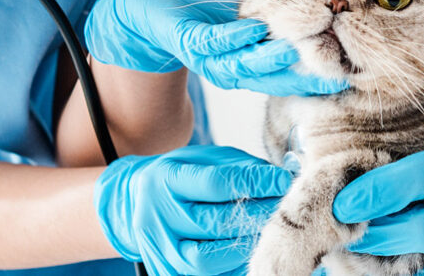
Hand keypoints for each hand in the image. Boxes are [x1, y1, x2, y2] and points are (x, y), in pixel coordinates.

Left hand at [85, 0, 346, 95]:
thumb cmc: (207, 4)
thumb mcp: (257, 9)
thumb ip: (287, 14)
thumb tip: (331, 8)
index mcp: (252, 65)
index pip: (293, 77)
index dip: (321, 77)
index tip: (353, 74)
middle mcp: (233, 68)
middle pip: (274, 79)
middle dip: (304, 74)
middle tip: (335, 67)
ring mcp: (210, 56)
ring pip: (245, 64)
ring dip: (270, 58)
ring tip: (297, 50)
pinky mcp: (187, 37)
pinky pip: (212, 41)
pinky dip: (233, 36)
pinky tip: (254, 27)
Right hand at [95, 145, 290, 274]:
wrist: (138, 205)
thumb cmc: (179, 179)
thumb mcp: (201, 160)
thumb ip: (238, 168)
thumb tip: (281, 177)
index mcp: (164, 180)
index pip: (215, 183)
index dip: (253, 183)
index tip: (282, 180)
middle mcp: (157, 217)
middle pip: (215, 223)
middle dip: (257, 215)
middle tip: (285, 208)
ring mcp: (160, 250)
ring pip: (210, 258)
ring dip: (246, 246)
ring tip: (268, 231)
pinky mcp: (167, 273)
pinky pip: (211, 275)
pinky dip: (235, 264)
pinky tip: (251, 249)